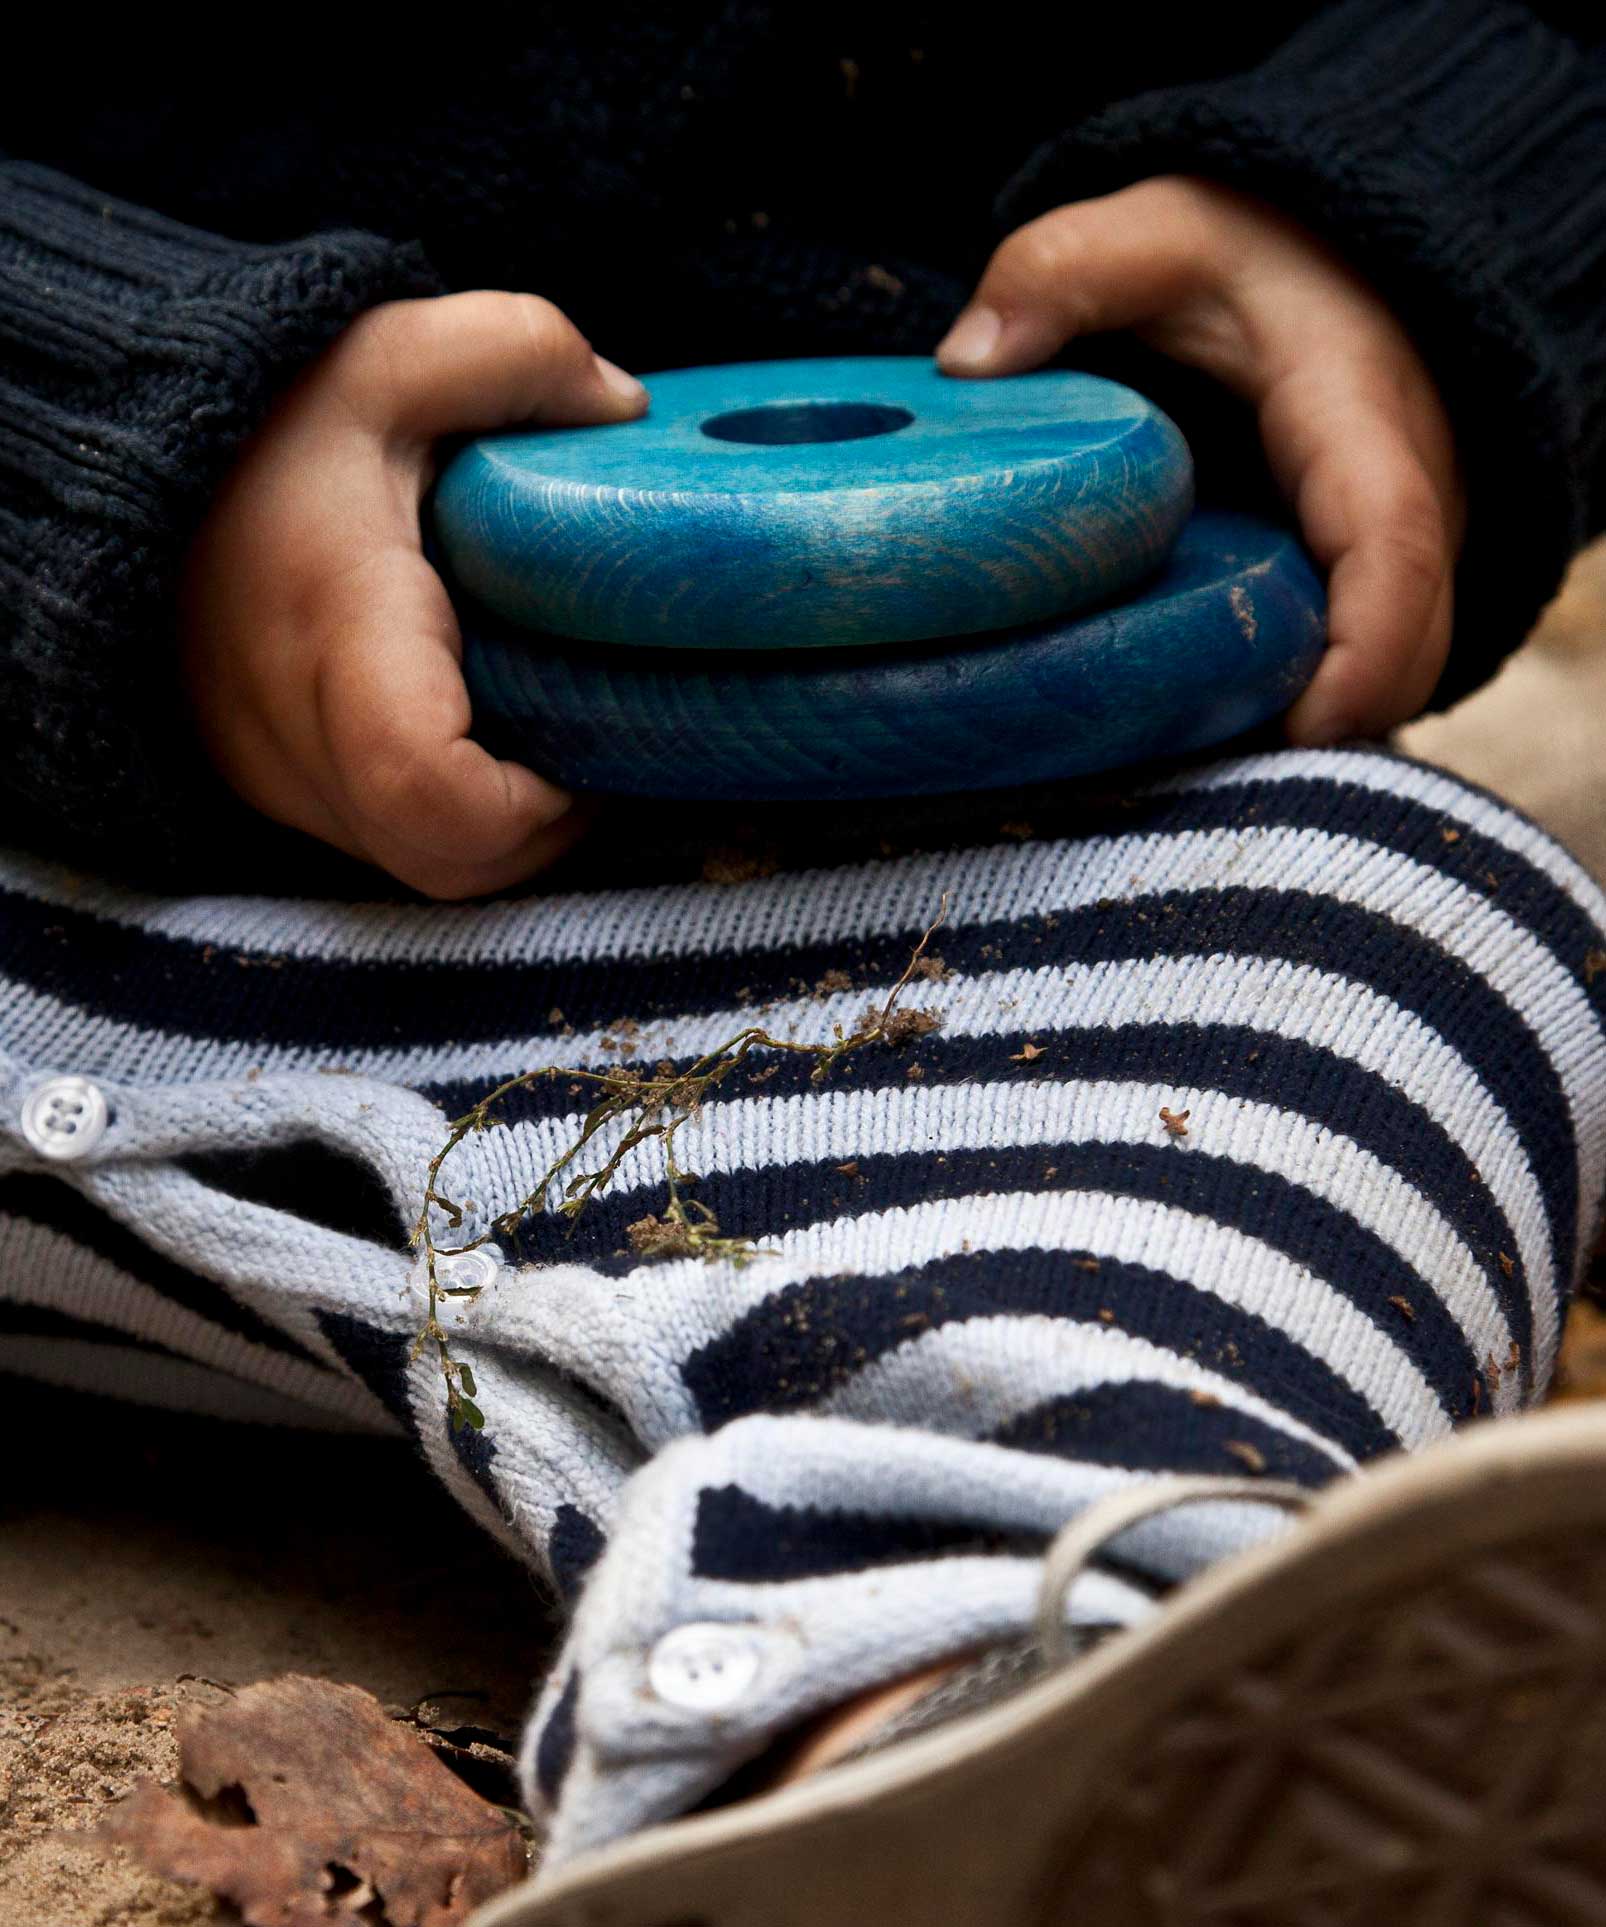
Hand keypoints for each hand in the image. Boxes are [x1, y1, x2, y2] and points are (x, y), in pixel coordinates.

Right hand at [180, 292, 646, 897]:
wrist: (121, 478)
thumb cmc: (267, 425)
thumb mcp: (391, 356)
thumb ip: (520, 353)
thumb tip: (629, 415)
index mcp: (338, 632)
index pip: (425, 781)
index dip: (535, 799)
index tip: (594, 726)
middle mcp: (300, 738)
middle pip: (456, 864)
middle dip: (557, 822)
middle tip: (609, 729)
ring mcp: (285, 783)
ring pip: (435, 874)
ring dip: (520, 828)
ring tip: (564, 728)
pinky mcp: (286, 798)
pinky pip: (401, 849)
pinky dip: (469, 819)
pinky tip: (504, 738)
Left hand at [937, 176, 1464, 743]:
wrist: (1326, 258)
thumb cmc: (1245, 253)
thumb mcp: (1156, 232)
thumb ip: (1062, 271)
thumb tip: (963, 361)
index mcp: (1359, 417)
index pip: (1392, 544)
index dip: (1362, 649)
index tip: (1299, 725)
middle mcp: (1410, 496)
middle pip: (1411, 645)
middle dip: (1331, 723)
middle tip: (1198, 765)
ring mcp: (1397, 548)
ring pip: (1396, 673)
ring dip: (1312, 727)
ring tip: (1186, 756)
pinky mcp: (1363, 580)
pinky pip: (1361, 668)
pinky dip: (1300, 707)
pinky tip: (1200, 728)